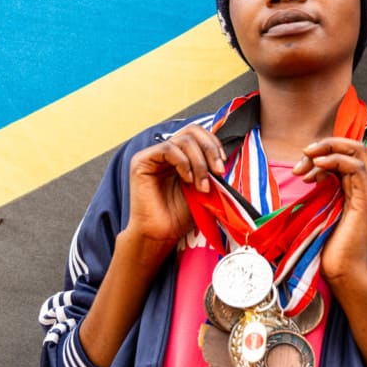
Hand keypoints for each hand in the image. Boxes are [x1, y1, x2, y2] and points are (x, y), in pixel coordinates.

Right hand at [126, 125, 226, 249]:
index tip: (222, 165)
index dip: (213, 144)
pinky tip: (187, 180)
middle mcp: (165, 152)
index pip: (198, 134)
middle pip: (192, 131)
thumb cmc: (180, 215)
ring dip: (199, 163)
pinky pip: (168, 149)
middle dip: (210, 150)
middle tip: (218, 172)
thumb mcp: (204, 187)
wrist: (162, 234)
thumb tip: (224, 158)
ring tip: (201, 185)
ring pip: (183, 140)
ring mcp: (153, 155)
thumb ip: (211, 170)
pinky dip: (183, 163)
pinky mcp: (141, 161)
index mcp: (180, 156)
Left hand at [293, 137, 366, 285]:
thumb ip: (321, 189)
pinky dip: (335, 161)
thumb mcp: (321, 209)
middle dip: (326, 144)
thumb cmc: (329, 245)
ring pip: (356, 152)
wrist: (341, 270)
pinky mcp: (366, 201)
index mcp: (355, 187)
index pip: (346, 153)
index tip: (302, 162)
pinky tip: (317, 168)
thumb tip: (310, 173)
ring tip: (307, 162)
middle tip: (304, 154)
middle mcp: (365, 186)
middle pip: (354, 146)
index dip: (324, 150)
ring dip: (328, 150)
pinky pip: (356, 168)